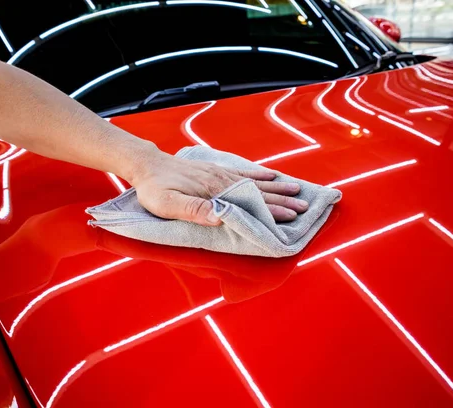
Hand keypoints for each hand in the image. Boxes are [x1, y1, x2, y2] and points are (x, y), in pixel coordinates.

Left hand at [131, 150, 308, 225]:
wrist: (147, 165)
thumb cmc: (154, 189)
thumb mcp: (167, 204)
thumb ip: (193, 210)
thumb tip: (221, 217)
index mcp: (213, 192)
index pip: (248, 203)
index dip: (271, 211)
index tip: (291, 217)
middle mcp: (221, 181)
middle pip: (258, 191)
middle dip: (282, 200)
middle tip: (305, 207)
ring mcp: (220, 174)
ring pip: (255, 181)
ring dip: (277, 187)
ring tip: (297, 191)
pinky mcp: (216, 170)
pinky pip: (243, 171)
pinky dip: (259, 173)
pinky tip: (271, 174)